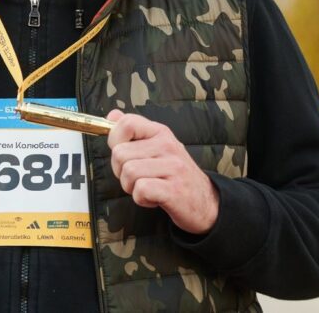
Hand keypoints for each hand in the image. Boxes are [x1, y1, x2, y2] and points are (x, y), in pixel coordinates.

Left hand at [106, 110, 219, 234]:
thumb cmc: (175, 175)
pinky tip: (154, 198)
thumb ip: (134, 131)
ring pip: (128, 172)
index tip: (125, 154)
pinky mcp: (175, 190)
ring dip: (131, 187)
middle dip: (120, 171)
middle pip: (119, 153)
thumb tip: (112, 116)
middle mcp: (167, 145)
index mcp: (160, 133)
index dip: (114, 140)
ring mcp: (173, 167)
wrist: (206, 203)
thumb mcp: (157, 147)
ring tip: (147, 188)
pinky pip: (141, 190)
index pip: (127, 123)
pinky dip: (141, 199)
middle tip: (139, 178)